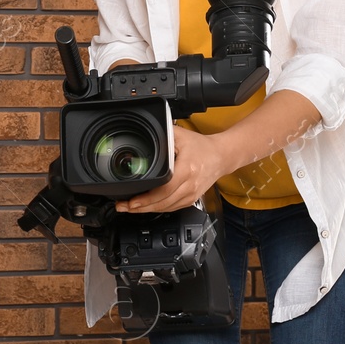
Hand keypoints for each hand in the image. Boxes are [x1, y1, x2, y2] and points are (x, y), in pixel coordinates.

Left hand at [115, 124, 230, 214]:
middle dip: (140, 207)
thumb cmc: (202, 146)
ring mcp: (191, 195)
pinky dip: (158, 209)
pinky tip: (146, 207)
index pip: (164, 189)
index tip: (131, 201)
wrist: (221, 156)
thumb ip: (163, 134)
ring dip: (146, 210)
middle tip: (123, 206)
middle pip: (163, 203)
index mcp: (187, 169)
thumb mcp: (180, 135)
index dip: (146, 198)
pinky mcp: (191, 199)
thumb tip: (145, 133)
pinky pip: (172, 208)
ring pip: (166, 208)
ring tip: (130, 208)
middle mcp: (190, 185)